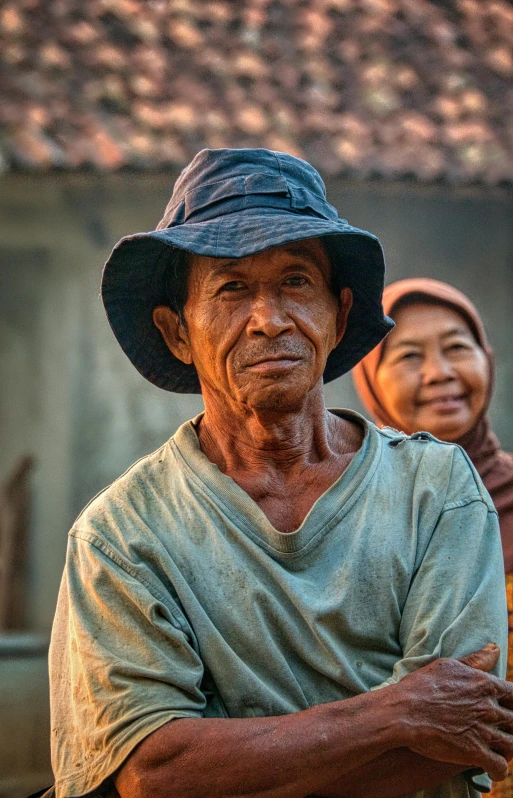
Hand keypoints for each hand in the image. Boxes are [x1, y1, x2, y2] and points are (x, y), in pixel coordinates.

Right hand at [395, 644, 512, 781]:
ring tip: (498, 747)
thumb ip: (476, 660)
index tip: (507, 707)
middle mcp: (489, 708)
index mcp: (486, 685)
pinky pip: (500, 766)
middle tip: (501, 728)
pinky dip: (499, 769)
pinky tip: (491, 767)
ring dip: (508, 747)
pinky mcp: (475, 752)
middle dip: (512, 725)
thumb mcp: (449, 666)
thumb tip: (495, 648)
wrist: (403, 711)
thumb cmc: (423, 685)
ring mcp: (484, 731)